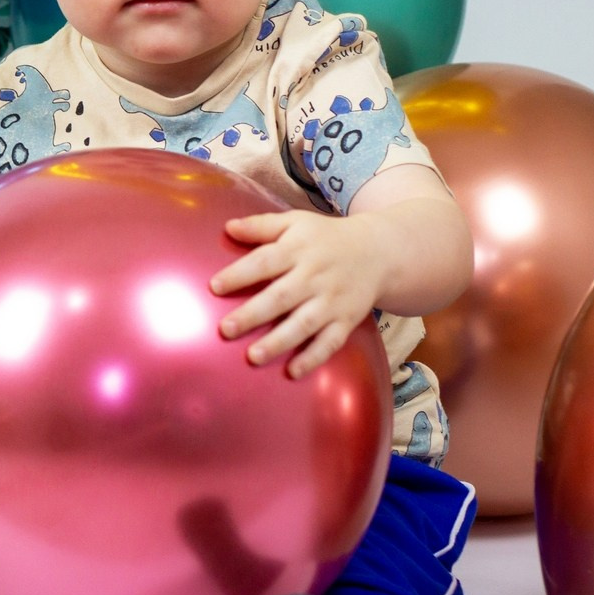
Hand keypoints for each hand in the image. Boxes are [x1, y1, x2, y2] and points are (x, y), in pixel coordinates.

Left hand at [211, 209, 386, 377]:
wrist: (380, 252)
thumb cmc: (325, 237)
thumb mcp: (295, 222)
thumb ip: (261, 225)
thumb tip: (228, 227)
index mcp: (298, 250)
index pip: (265, 261)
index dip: (239, 274)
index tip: (214, 287)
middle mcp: (315, 277)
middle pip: (281, 297)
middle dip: (253, 314)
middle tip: (225, 329)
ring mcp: (332, 301)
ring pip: (304, 324)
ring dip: (279, 342)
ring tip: (252, 357)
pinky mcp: (347, 320)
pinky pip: (330, 342)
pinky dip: (313, 358)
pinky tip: (292, 372)